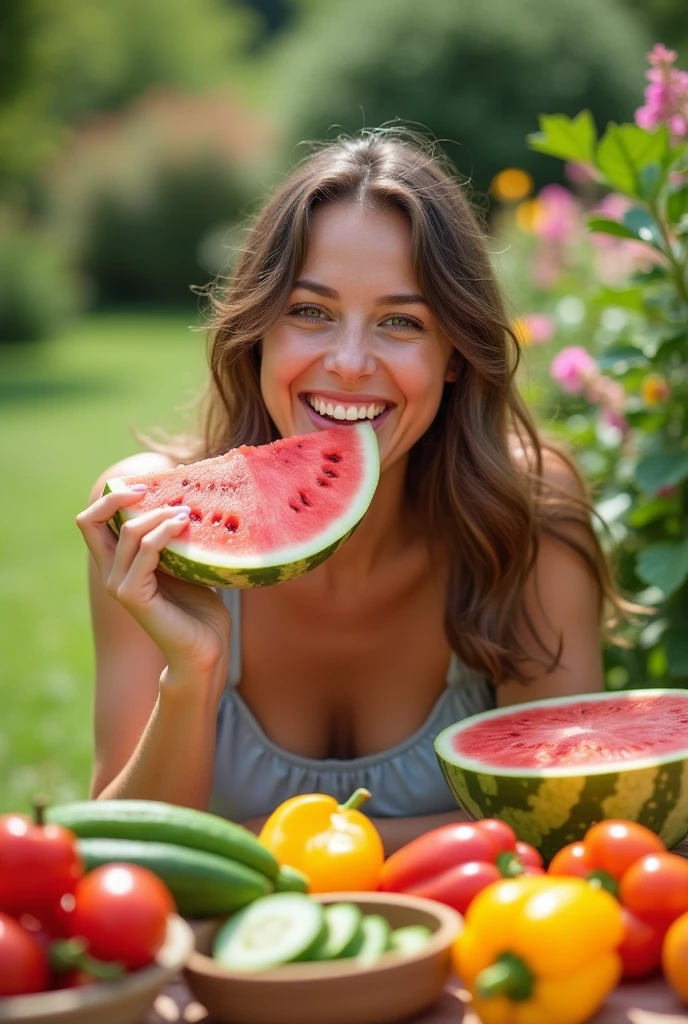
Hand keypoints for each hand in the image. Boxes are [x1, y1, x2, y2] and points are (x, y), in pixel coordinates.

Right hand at [76, 485, 231, 684]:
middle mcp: (111, 572)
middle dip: (117, 496)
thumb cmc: (198, 607)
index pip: (92, 521)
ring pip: (128, 532)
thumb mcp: (182, 562)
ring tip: (185, 512)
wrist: (205, 648)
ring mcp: (119, 585)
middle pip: (90, 521)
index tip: (142, 485)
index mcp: (118, 563)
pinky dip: (164, 533)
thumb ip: (173, 538)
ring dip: (158, 514)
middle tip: (151, 488)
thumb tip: (185, 499)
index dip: (109, 496)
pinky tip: (184, 526)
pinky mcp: (134, 596)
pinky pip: (145, 552)